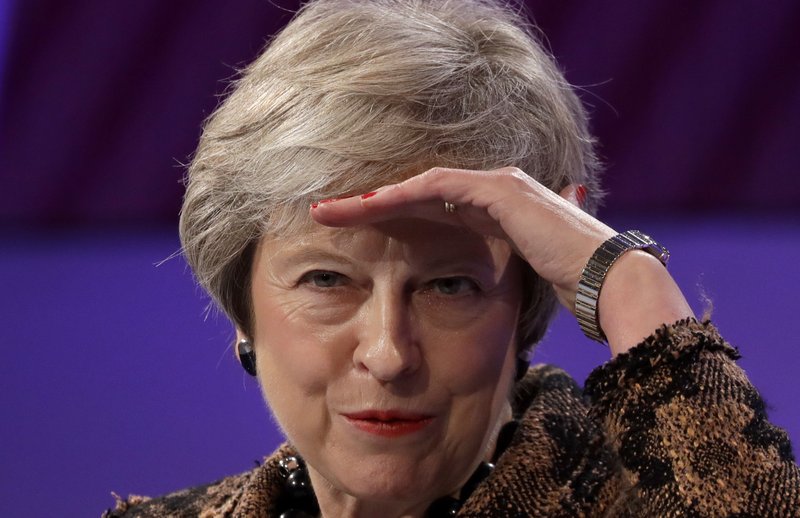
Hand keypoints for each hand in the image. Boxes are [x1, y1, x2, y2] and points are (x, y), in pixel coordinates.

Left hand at [310, 166, 692, 354]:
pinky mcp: (498, 191)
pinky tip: (366, 207)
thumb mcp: (517, 277)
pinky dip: (398, 196)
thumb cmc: (567, 286)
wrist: (609, 281)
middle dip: (366, 204)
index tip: (349, 232)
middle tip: (322, 213)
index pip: (427, 206)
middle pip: (414, 191)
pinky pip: (436, 187)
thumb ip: (495, 270)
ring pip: (417, 184)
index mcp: (492, 210)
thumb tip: (477, 286)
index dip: (386, 217)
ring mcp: (496, 185)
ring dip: (371, 198)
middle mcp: (492, 189)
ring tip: (329, 210)